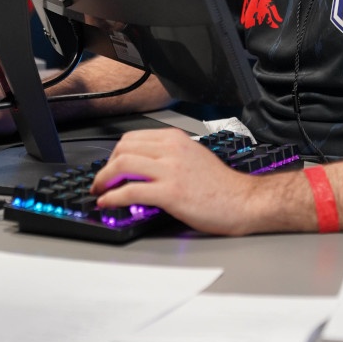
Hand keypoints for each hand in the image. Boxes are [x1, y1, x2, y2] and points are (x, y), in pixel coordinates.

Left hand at [89, 129, 265, 235]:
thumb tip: (141, 166)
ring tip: (100, 192)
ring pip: (123, 165)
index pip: (132, 138)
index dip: (114, 154)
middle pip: (123, 148)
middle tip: (101, 182)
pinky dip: (113, 197)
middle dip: (105, 167)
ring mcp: (171, 170)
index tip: (109, 167)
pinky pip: (131, 191)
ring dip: (103, 180)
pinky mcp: (171, 193)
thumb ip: (168, 157)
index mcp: (176, 139)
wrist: (242, 201)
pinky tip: (109, 203)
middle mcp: (172, 150)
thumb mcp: (193, 157)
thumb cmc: (221, 185)